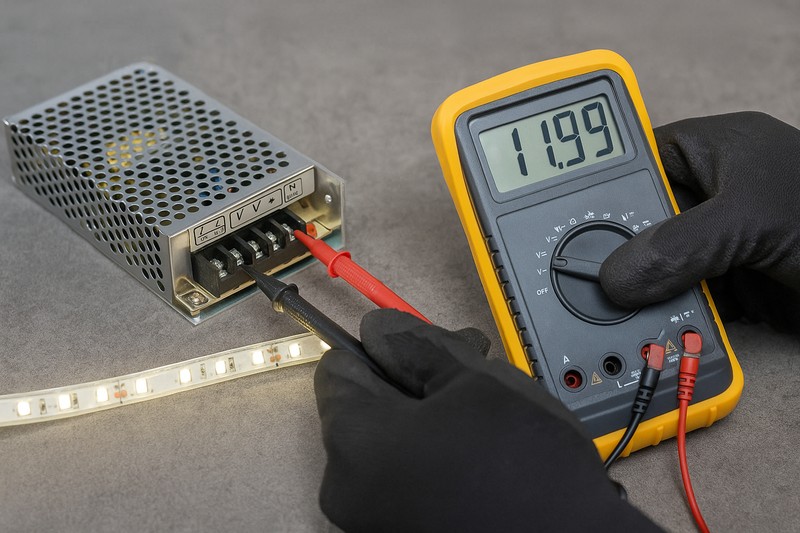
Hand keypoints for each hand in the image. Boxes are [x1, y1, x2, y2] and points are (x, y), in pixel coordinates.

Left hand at [314, 309, 659, 531]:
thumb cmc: (527, 471)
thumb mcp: (473, 380)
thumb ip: (414, 344)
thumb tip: (380, 328)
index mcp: (354, 444)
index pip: (339, 370)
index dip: (383, 346)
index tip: (424, 345)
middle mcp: (349, 489)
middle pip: (366, 406)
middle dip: (415, 377)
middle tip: (469, 366)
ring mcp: (374, 519)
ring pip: (390, 440)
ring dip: (430, 413)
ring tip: (486, 404)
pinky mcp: (401, 531)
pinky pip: (403, 477)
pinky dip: (433, 454)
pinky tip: (480, 444)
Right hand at [601, 112, 799, 328]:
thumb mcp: (746, 221)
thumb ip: (678, 246)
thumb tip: (618, 275)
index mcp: (711, 152)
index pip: (634, 161)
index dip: (601, 188)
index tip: (571, 221)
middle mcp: (711, 195)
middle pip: (641, 223)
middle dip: (623, 253)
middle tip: (596, 278)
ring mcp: (721, 242)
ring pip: (659, 267)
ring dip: (648, 293)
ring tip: (628, 310)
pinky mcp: (733, 283)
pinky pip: (686, 299)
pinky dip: (676, 317)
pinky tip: (666, 325)